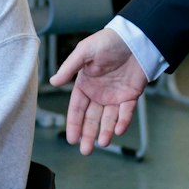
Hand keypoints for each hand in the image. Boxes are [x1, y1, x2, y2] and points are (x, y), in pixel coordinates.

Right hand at [49, 28, 147, 152]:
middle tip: (85, 150)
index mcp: (85, 84)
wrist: (135, 37)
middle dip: (88, 135)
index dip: (74, 124)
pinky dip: (123, 121)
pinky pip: (127, 112)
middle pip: (91, 119)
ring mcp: (115, 96)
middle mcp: (99, 93)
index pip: (77, 109)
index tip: (72, 139)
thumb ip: (69, 68)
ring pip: (109, 119)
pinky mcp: (131, 95)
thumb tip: (53, 82)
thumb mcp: (84, 52)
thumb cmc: (107, 41)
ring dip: (106, 131)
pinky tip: (119, 130)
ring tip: (103, 143)